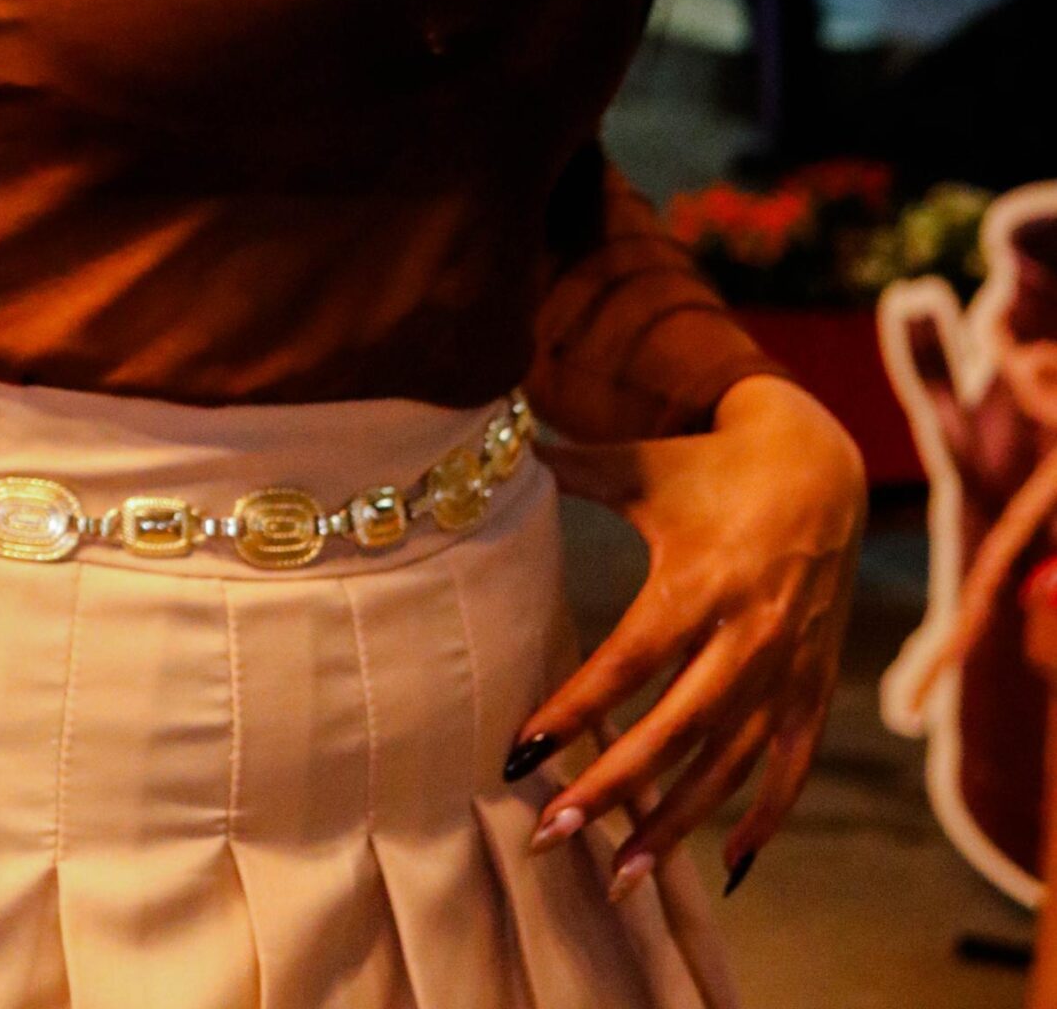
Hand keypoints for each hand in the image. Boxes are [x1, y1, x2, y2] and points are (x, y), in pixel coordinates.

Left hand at [508, 375, 864, 899]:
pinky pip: (793, 768)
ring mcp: (787, 667)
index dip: (574, 709)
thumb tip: (501, 446)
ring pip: (728, 764)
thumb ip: (574, 470)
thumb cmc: (710, 467)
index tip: (519, 752)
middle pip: (674, 729)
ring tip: (619, 874)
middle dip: (610, 787)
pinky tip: (732, 869)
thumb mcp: (643, 466)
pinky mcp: (815, 686)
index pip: (628, 662)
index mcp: (699, 580)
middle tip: (550, 834)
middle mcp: (747, 633)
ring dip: (675, 823)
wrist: (820, 467)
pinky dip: (766, 820)